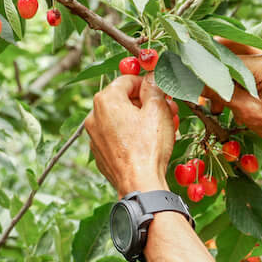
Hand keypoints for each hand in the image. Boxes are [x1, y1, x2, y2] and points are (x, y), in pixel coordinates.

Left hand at [85, 74, 177, 195]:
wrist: (139, 185)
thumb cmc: (149, 147)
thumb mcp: (158, 109)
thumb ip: (154, 87)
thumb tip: (152, 76)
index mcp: (105, 100)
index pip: (127, 79)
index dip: (148, 83)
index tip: (162, 91)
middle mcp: (94, 116)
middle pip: (123, 100)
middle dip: (147, 103)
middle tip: (168, 109)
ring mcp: (94, 137)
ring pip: (121, 119)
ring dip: (141, 119)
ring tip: (163, 127)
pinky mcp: (100, 154)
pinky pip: (117, 137)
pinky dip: (131, 136)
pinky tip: (148, 143)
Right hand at [202, 40, 261, 157]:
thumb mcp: (249, 113)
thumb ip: (221, 93)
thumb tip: (192, 80)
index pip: (225, 57)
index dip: (204, 69)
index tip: (187, 81)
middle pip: (228, 48)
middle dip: (211, 68)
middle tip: (200, 92)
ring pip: (235, 54)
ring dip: (222, 75)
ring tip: (215, 103)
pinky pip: (246, 61)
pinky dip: (234, 77)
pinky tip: (229, 98)